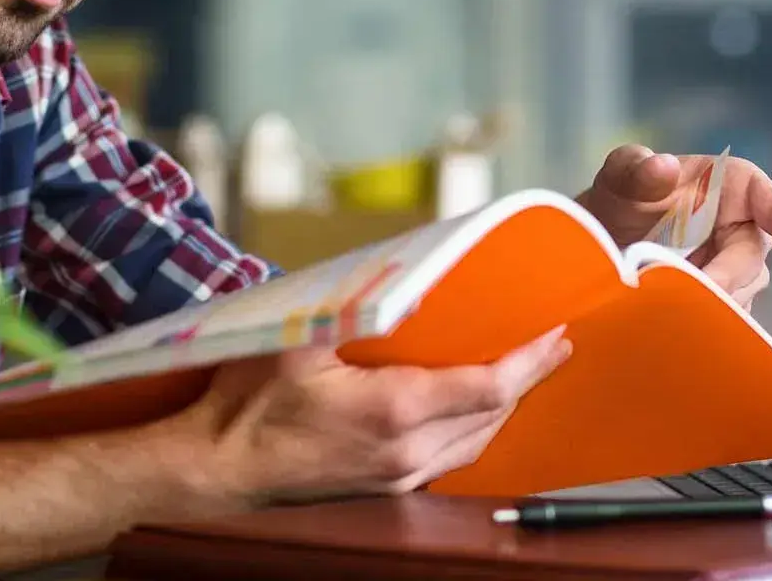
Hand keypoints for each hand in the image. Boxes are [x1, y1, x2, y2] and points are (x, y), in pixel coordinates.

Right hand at [191, 327, 571, 503]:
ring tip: (521, 374)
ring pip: (475, 444)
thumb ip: (354, 310)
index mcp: (393, 411)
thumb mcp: (298, 338)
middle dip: (527, 381)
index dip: (528, 361)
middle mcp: (407, 452)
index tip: (556, 335)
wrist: (215, 468)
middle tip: (551, 347)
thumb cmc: (246, 402)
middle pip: (492, 418)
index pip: (488, 387)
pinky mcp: (385, 489)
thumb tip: (404, 282)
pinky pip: (448, 459)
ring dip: (503, 407)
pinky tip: (470, 410)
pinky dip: (472, 429)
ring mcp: (398, 478)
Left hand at [576, 146, 771, 307]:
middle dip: (723, 279)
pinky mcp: (722, 301)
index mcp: (739, 188)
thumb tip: (663, 166)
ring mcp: (735, 269)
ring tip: (660, 295)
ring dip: (706, 302)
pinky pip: (724, 320)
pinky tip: (669, 319)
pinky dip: (700, 322)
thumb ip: (636, 169)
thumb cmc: (625, 196)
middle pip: (752, 263)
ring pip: (739, 295)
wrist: (604, 238)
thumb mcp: (622, 176)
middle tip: (686, 288)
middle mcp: (746, 229)